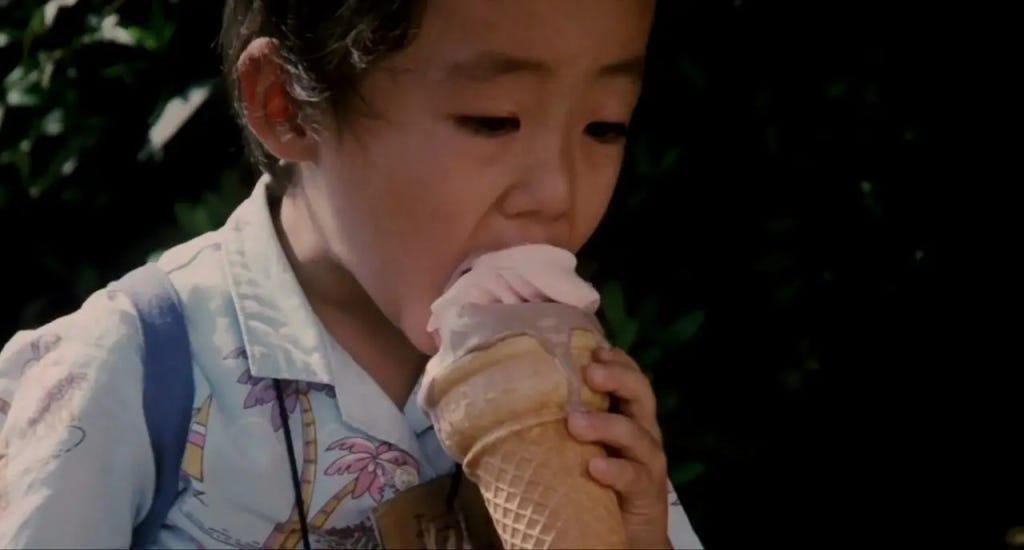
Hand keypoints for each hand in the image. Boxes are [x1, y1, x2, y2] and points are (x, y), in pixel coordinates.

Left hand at [567, 347, 671, 548]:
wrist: (622, 536)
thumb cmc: (593, 486)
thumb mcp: (574, 450)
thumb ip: (552, 427)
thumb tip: (496, 406)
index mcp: (625, 417)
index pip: (629, 379)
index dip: (617, 361)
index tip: (593, 349)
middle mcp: (642, 433)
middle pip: (641, 395)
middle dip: (618, 378)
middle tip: (590, 373)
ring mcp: (647, 463)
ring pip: (637, 434)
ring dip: (606, 424)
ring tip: (575, 423)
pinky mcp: (647, 493)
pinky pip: (635, 477)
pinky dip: (616, 469)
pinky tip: (595, 467)